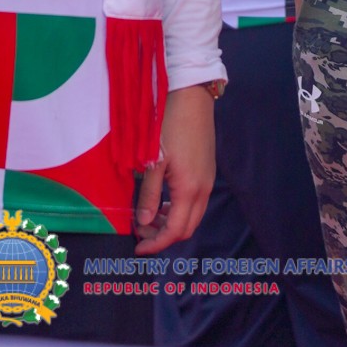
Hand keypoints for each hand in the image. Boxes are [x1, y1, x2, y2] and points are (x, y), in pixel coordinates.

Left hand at [134, 85, 215, 254]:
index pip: (175, 231)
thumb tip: (144, 223)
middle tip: (141, 232)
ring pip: (193, 216)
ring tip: (149, 216)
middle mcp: (203, 189)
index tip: (138, 248)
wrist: (192, 97)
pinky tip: (163, 199)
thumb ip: (150, 195)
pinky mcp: (207, 171)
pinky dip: (179, 210)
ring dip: (172, 223)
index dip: (156, 244)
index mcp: (189, 189)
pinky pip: (195, 202)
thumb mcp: (154, 160)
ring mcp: (208, 180)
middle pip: (187, 228)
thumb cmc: (170, 125)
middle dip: (164, 237)